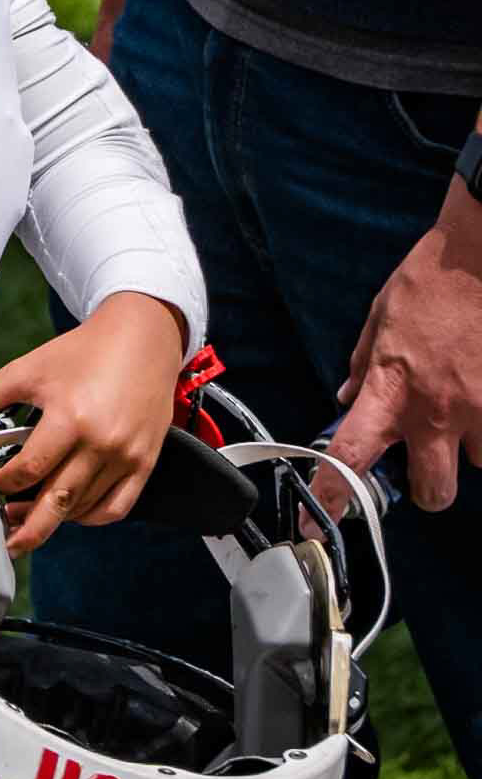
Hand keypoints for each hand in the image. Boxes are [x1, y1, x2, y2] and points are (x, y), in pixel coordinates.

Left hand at [0, 292, 183, 555]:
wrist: (142, 337)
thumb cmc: (84, 351)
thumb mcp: (30, 365)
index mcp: (70, 417)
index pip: (30, 468)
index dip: (4, 482)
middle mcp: (101, 443)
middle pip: (58, 501)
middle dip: (28, 526)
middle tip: (9, 540)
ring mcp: (127, 456)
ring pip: (84, 508)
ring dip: (55, 520)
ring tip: (31, 519)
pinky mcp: (146, 463)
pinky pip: (116, 508)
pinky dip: (91, 517)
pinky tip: (71, 513)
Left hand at [311, 177, 481, 518]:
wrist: (481, 253)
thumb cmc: (430, 280)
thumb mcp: (381, 317)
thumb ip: (364, 365)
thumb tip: (348, 399)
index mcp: (392, 387)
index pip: (352, 453)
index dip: (332, 495)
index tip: (314, 525)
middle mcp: (437, 410)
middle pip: (434, 492)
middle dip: (429, 488)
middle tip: (427, 461)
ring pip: (478, 462)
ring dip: (470, 444)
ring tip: (466, 402)